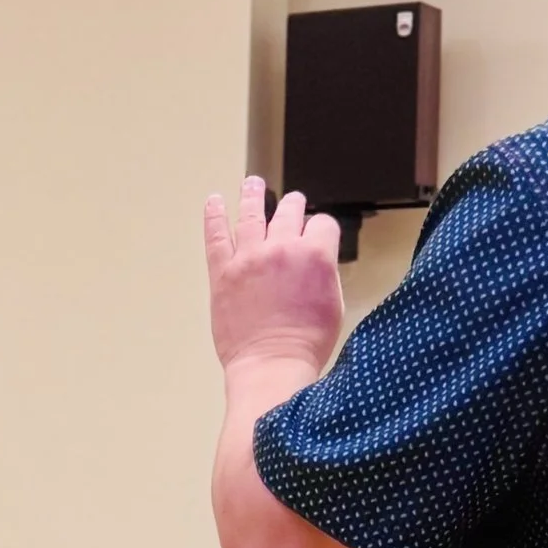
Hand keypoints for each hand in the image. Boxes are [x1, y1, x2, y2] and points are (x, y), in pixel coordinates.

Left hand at [204, 177, 344, 378]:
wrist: (271, 364)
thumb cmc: (305, 343)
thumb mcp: (334, 303)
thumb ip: (324, 272)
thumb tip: (316, 262)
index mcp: (315, 255)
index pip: (322, 223)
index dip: (321, 229)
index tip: (316, 234)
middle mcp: (282, 248)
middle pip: (289, 211)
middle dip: (293, 205)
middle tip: (292, 202)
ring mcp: (249, 258)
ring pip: (251, 214)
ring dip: (253, 194)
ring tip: (252, 183)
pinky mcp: (223, 273)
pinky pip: (216, 236)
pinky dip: (214, 215)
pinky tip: (213, 202)